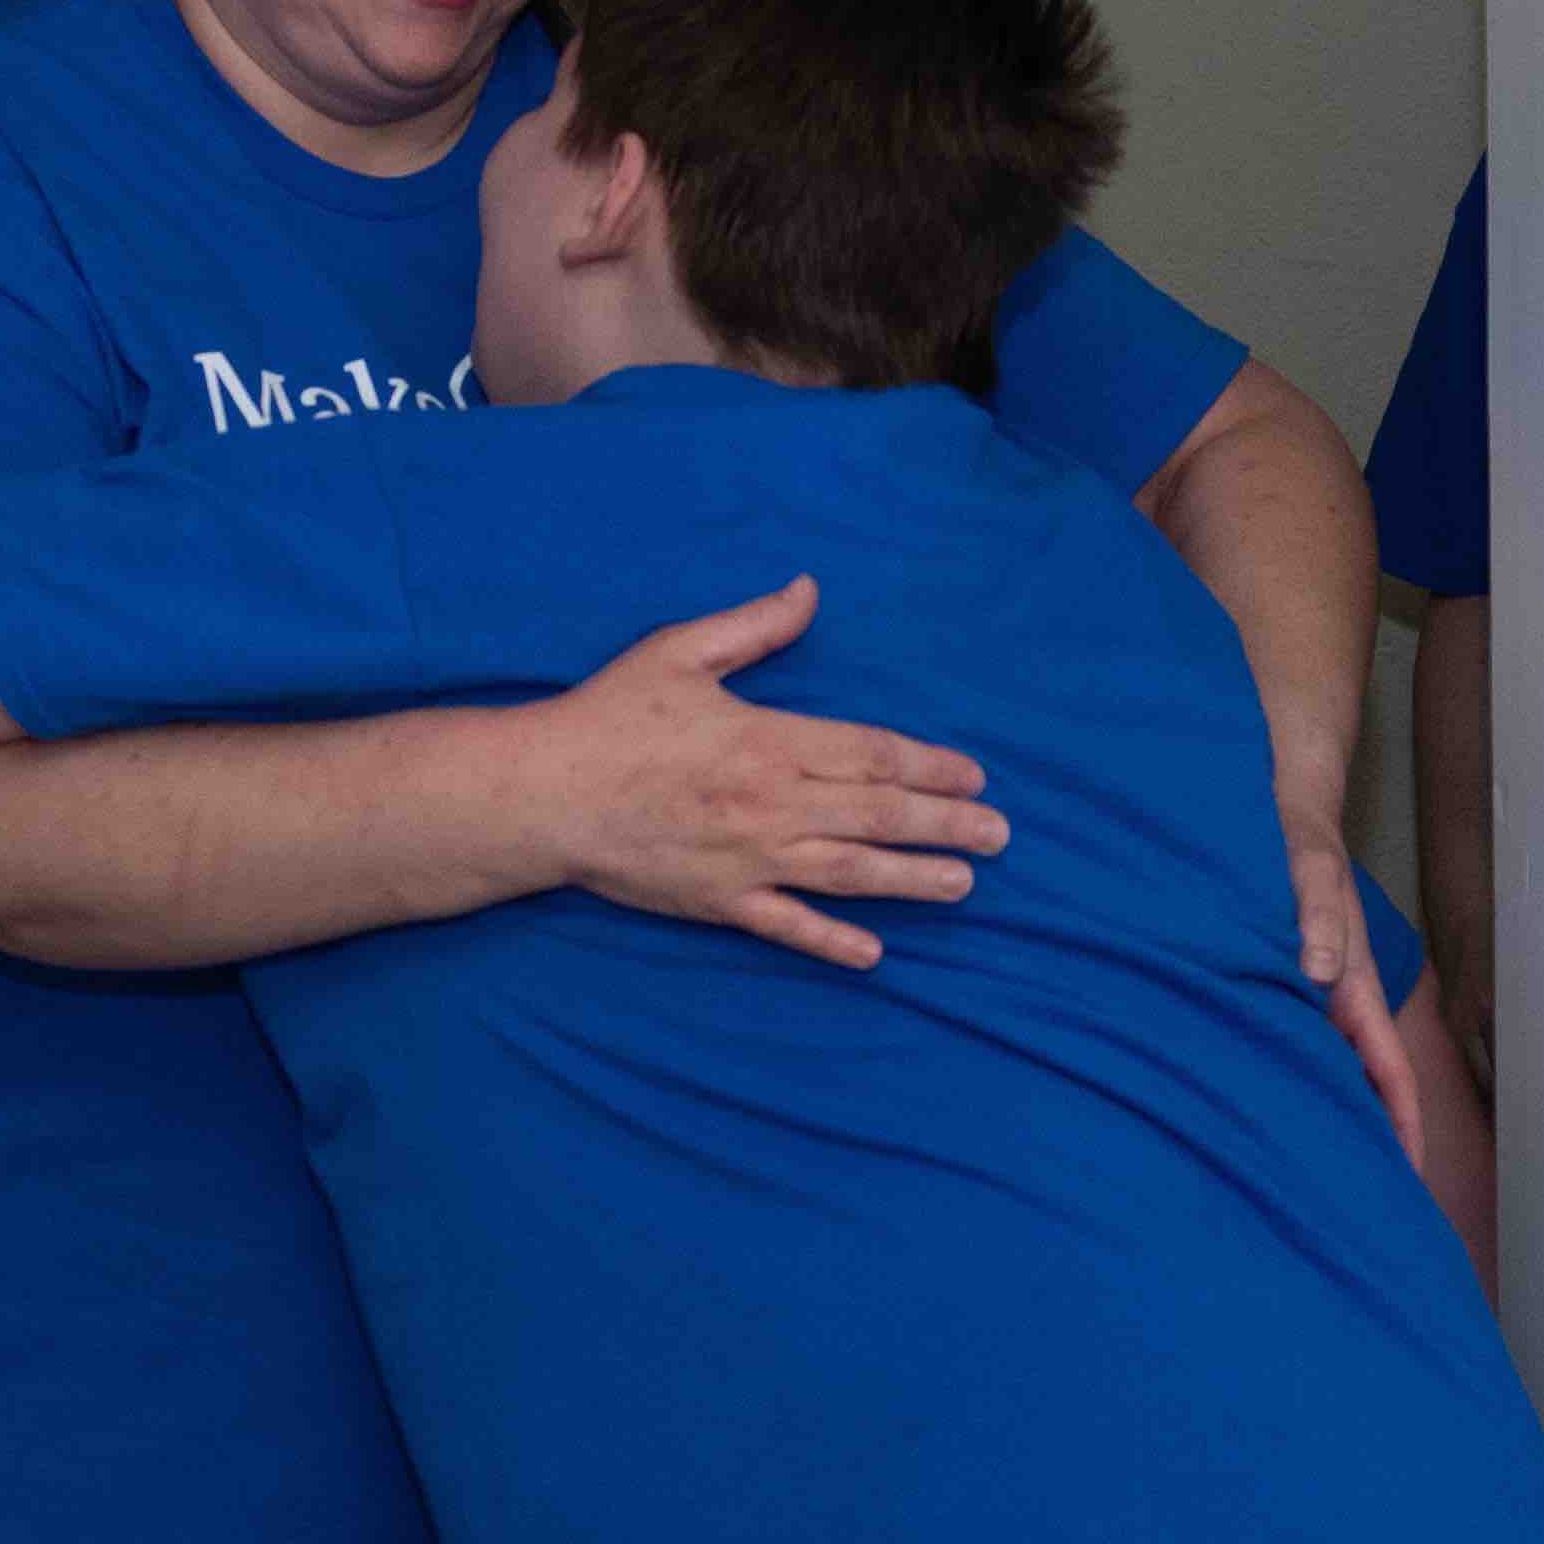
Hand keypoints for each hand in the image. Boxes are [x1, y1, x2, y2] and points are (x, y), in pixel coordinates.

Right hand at [519, 579, 1007, 965]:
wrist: (542, 794)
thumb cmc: (608, 716)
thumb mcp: (679, 652)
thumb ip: (754, 626)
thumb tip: (810, 590)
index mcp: (769, 740)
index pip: (872, 754)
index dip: (930, 766)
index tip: (973, 775)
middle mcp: (771, 804)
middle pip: (878, 814)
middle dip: (946, 824)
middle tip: (1001, 835)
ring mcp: (749, 860)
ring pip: (850, 872)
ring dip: (914, 879)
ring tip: (964, 883)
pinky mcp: (719, 902)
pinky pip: (788, 927)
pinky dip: (832, 941)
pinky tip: (874, 954)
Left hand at [1297, 820, 1432, 1170]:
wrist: (1277, 812)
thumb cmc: (1295, 841)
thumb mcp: (1306, 871)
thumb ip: (1316, 916)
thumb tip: (1319, 972)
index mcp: (1353, 984)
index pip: (1387, 1067)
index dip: (1400, 1119)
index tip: (1409, 1170)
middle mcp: (1335, 1000)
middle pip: (1362, 1083)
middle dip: (1369, 1136)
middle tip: (1358, 1200)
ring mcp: (1310, 998)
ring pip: (1328, 1070)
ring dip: (1330, 1113)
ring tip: (1317, 1176)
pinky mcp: (1279, 989)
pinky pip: (1294, 1046)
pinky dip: (1292, 1080)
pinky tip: (1268, 1111)